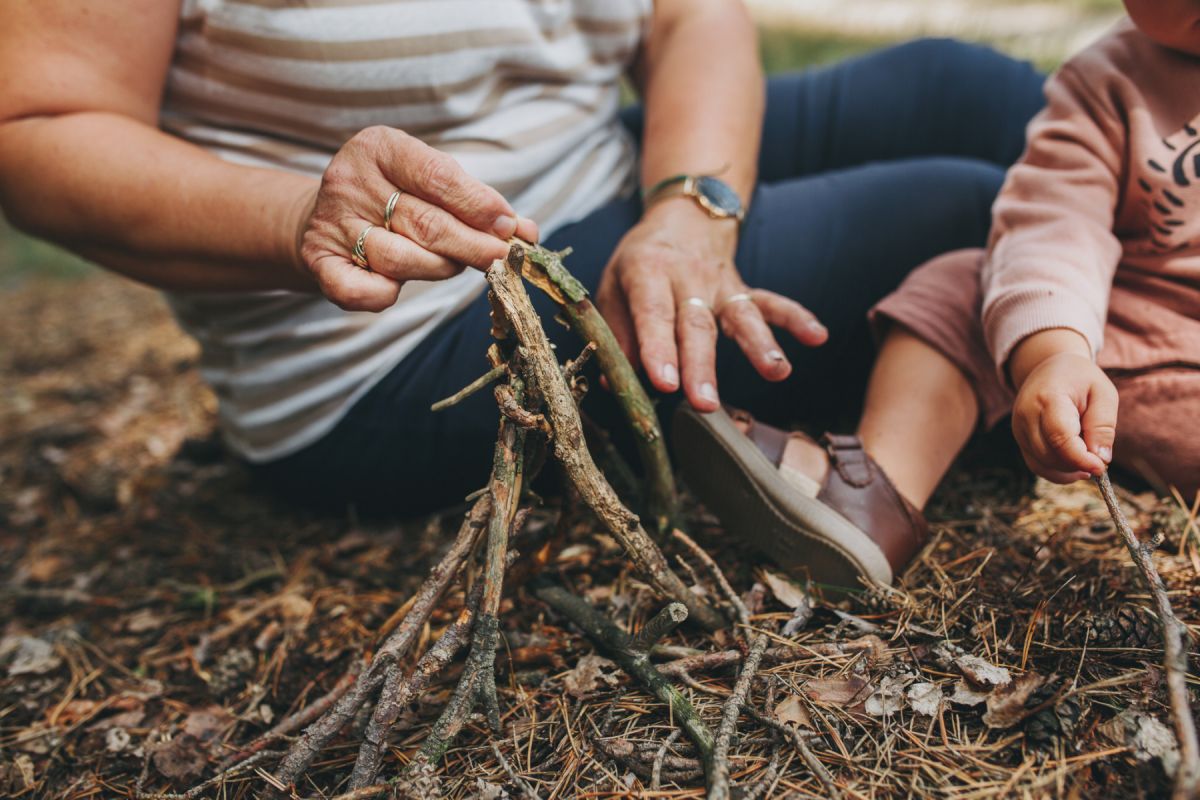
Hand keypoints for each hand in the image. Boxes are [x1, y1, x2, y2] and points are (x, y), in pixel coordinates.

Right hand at [294, 126, 537, 310]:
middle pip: (427, 224)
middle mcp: (350, 182)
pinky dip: (385, 295)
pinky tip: (396, 288)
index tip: (511, 226)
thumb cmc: (393, 195)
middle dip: (474, 245)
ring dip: (440, 269)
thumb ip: (475, 202)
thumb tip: (528, 232)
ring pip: (402, 259)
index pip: (438, 177)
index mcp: (379, 148)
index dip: (480, 206)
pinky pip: (361, 291)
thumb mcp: (428, 180)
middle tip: (502, 258)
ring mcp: (332, 223)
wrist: (322, 214)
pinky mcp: (319, 261)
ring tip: (454, 264)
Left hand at [595, 199, 826, 410]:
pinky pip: (771, 303)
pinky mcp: (743, 290)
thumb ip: (617, 332)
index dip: (657, 349)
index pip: (654, 314)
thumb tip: (615, 381)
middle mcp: (688, 278)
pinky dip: (796, 318)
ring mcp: (721, 285)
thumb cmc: (641, 261)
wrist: (683, 217)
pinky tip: (817, 335)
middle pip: (697, 325)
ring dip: (759, 345)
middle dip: (702, 365)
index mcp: (648, 272)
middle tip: (705, 402)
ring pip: (740, 316)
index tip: (664, 383)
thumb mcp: (613, 286)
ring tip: (777, 372)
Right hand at [1011, 344, 1117, 483]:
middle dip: (1077, 464)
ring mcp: (1019, 428)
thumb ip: (1103, 424)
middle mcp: (1026, 415)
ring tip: (1089, 460)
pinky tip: (1075, 466)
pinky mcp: (1019, 439)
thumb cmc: (1080, 380)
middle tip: (1100, 459)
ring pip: (1042, 464)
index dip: (1080, 458)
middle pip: (1049, 454)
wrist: (1049, 368)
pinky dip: (1058, 472)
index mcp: (1048, 398)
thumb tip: (1101, 458)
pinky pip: (1037, 466)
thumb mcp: (1103, 393)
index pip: (1059, 436)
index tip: (1101, 466)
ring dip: (1068, 470)